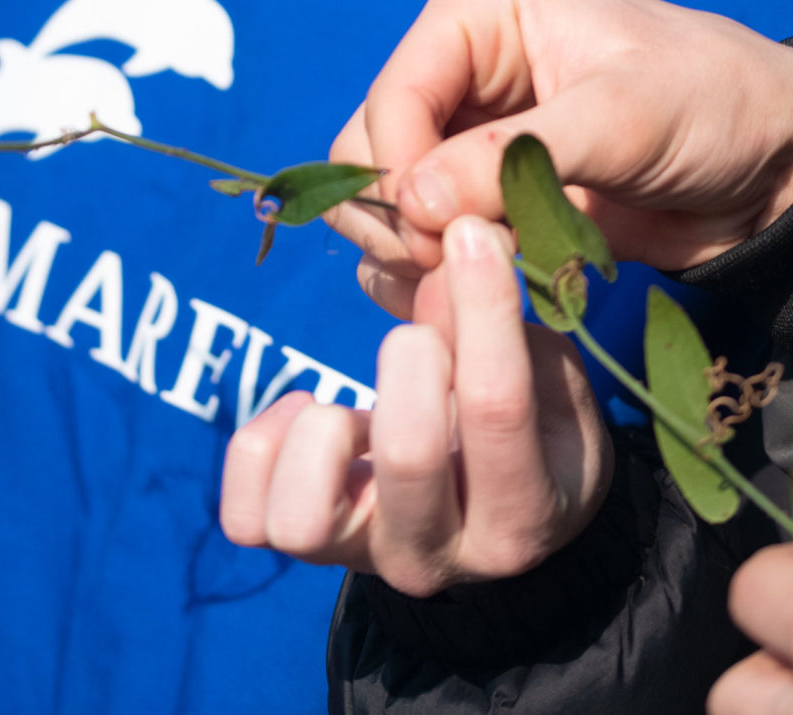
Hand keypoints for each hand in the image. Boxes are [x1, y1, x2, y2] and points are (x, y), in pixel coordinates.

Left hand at [218, 215, 612, 596]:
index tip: (466, 234)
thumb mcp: (546, 382)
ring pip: (303, 518)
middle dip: (410, 357)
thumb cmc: (530, 435)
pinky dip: (263, 448)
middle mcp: (441, 557)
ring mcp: (364, 558)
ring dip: (320, 431)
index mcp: (524, 516)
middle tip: (418, 338)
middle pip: (410, 454)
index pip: (498, 406)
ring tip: (347, 406)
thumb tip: (456, 238)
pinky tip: (309, 414)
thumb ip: (504, 325)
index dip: (483, 308)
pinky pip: (247, 515)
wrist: (490, 520)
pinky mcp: (304, 545)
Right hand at [321, 0, 792, 306]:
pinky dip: (440, 276)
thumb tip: (413, 204)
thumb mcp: (623, 119)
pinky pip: (423, 241)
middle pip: (367, 151)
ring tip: (488, 284)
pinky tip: (491, 296)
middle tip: (465, 273)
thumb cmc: (714, 104)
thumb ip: (514, 158)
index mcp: (478, 10)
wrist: (776, 166)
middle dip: (404, 220)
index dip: (399, 178)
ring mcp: (466, 133)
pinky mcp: (485, 194)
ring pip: (385, 204)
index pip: (390, 99)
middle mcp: (457, 65)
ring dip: (419, 255)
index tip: (442, 244)